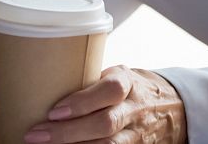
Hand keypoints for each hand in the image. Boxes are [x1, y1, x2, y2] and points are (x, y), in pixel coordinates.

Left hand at [24, 65, 186, 142]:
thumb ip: (88, 80)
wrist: (171, 106)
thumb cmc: (127, 85)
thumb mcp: (113, 73)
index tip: (52, 111)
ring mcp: (138, 135)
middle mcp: (134, 110)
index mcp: (127, 82)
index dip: (81, 102)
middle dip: (67, 132)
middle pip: (104, 125)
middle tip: (35, 134)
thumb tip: (44, 80)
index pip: (109, 91)